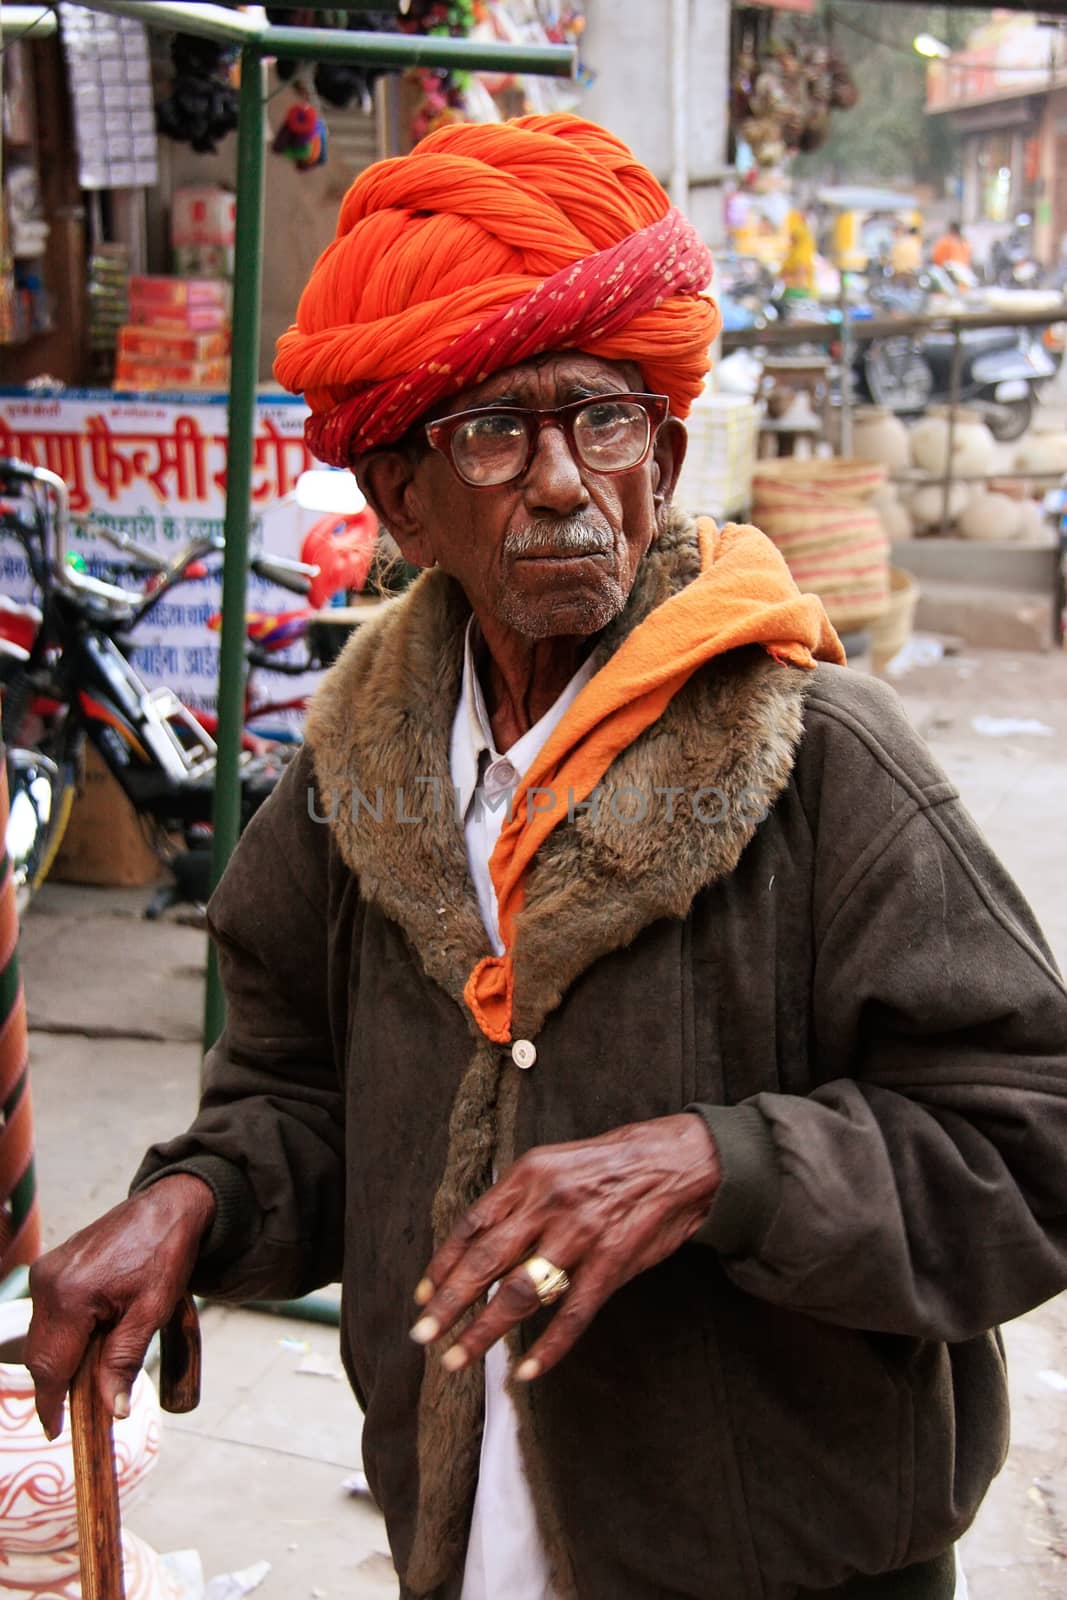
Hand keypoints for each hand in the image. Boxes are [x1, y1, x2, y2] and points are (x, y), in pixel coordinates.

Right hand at [26, 1174, 215, 1437]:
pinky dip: (66, 1334)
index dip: (51, 1404)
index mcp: (70, 1296)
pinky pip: (50, 1315)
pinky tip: (95, 1336)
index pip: (49, 1367)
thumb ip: (124, 1362)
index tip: (56, 1432)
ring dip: (65, 1358)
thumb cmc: (164, 1254)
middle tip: (84, 1409)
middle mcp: (48, 1283)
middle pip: (41, 1355)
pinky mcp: (51, 1267)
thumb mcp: (151, 1312)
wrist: (167, 1207)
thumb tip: (111, 1411)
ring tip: (99, 1364)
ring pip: (44, 1337)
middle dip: (60, 1384)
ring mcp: (45, 1272)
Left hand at [410, 1113, 719, 1380]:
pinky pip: (573, 1314)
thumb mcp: (556, 1165)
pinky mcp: (612, 1263)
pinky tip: (527, 1371)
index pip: (472, 1224)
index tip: (422, 1296)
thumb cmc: (611, 1165)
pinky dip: (548, 1347)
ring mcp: (580, 1235)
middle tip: (422, 1335)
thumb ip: (520, 1201)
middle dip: (449, 1303)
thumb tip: (479, 1245)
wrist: (678, 1162)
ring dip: (484, 1331)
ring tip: (457, 1358)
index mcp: (530, 1175)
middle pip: (486, 1260)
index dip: (443, 1263)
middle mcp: (549, 1204)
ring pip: (520, 1292)